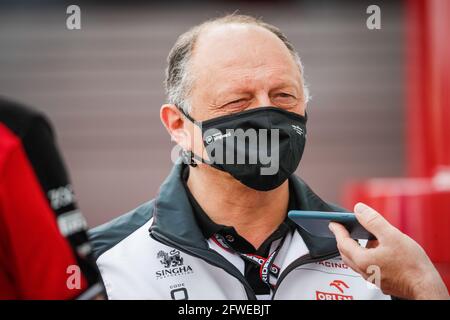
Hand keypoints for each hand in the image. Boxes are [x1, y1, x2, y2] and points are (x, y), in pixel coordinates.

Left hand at [328, 202, 448, 299]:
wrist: (426, 286)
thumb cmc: (411, 264)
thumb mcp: (391, 235)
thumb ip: (373, 221)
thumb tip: (359, 209)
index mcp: (363, 260)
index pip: (343, 243)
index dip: (337, 230)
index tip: (333, 222)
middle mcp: (364, 271)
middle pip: (346, 253)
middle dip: (342, 240)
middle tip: (342, 229)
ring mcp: (373, 278)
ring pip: (356, 261)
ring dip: (354, 248)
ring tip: (362, 237)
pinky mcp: (381, 281)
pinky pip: (367, 267)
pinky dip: (366, 256)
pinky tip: (377, 250)